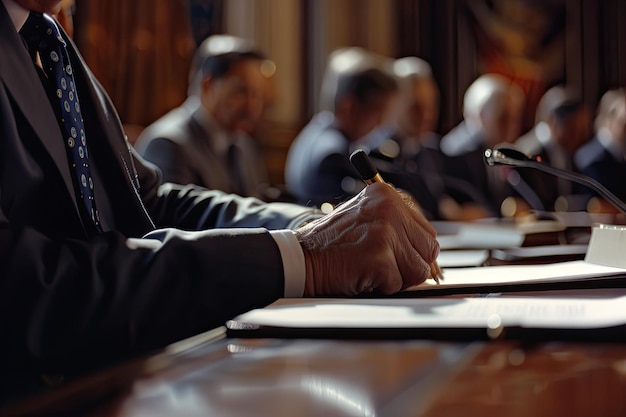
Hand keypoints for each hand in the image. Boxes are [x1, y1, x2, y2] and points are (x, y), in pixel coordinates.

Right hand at [295, 182, 438, 295]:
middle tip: (382, 265)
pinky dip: (381, 287)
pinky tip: (361, 275)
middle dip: (409, 265)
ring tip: (370, 268)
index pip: (426, 231)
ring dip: (396, 278)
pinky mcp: (379, 257)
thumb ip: (398, 227)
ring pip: (418, 270)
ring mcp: (385, 232)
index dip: (415, 251)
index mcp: (387, 195)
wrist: (301, 257)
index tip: (399, 257)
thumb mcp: (366, 219)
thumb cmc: (331, 244)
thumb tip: (430, 254)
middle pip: (429, 249)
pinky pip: (398, 284)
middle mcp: (389, 207)